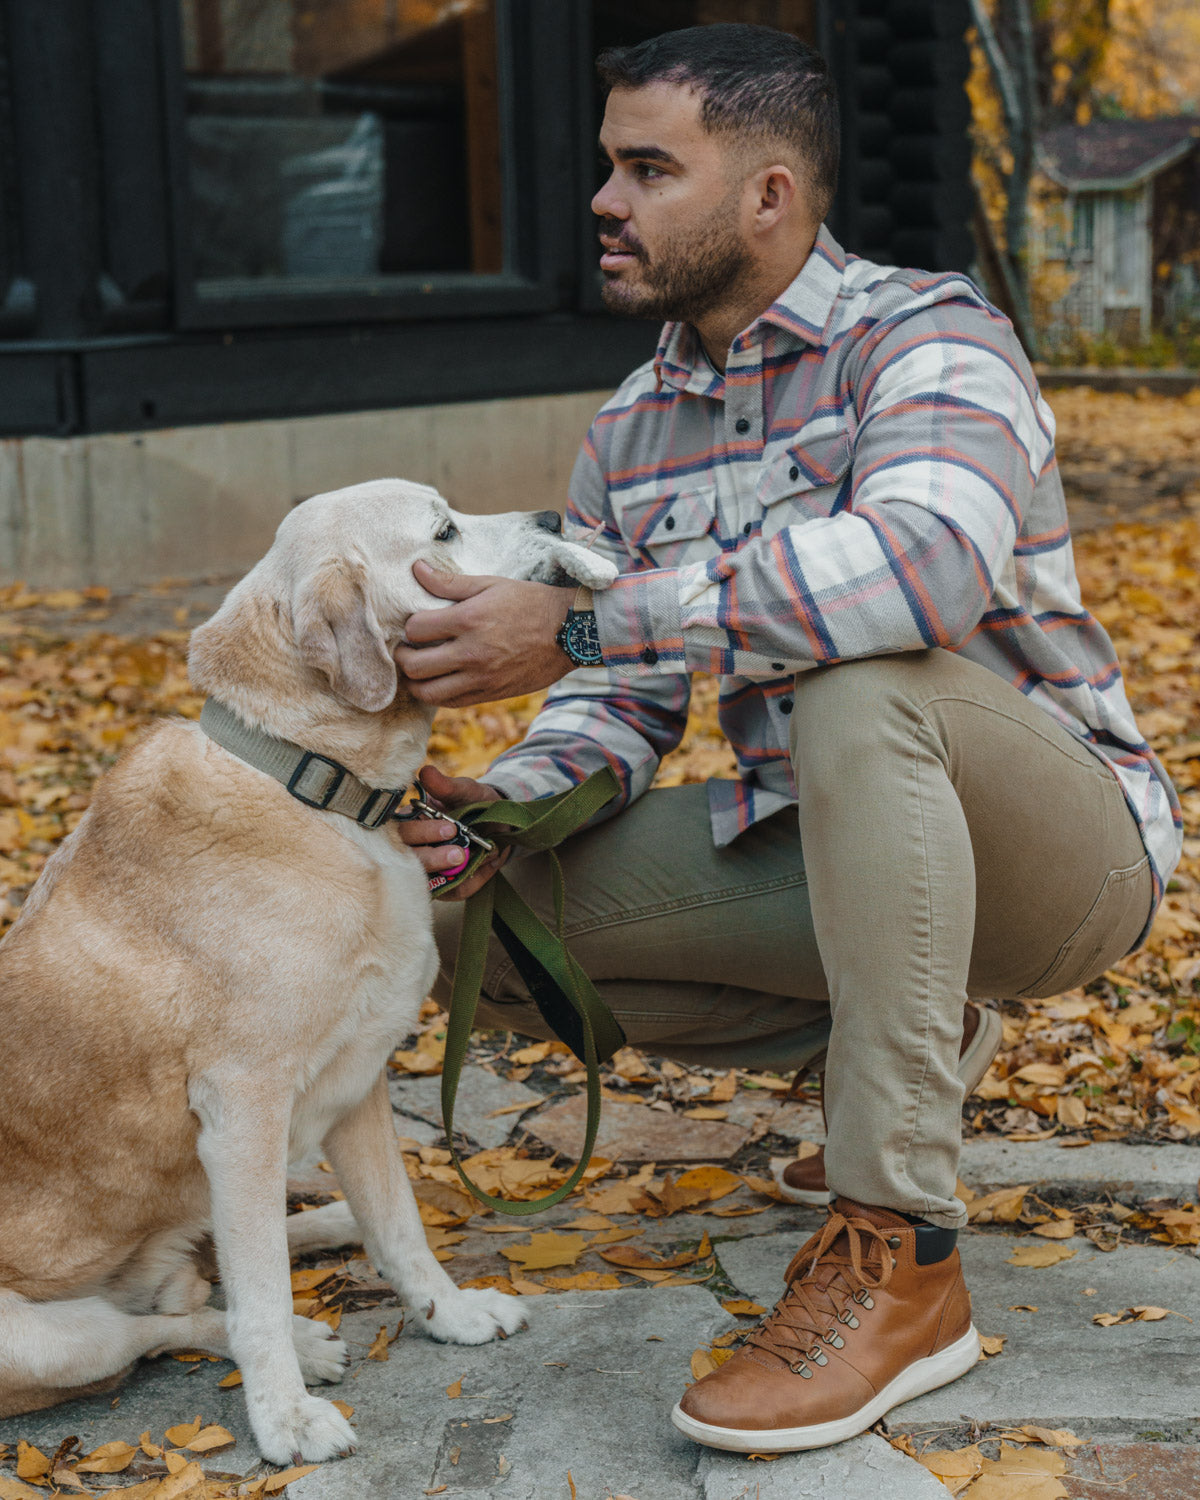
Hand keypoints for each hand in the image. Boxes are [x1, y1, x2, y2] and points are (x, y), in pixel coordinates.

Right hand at [391, 764, 510, 900]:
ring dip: (453, 874)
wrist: (499, 819)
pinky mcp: (445, 886)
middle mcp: (412, 849)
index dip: (422, 833)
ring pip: (428, 882)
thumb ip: (445, 786)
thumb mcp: (463, 790)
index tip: (449, 828)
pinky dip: (472, 880)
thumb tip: (426, 771)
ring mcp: (428, 870)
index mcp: (409, 823)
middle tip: (459, 853)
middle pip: (410, 861)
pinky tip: (489, 864)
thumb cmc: (473, 801)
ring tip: (476, 860)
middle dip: (433, 858)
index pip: (402, 833)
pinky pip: (454, 891)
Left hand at [395, 562, 575, 707]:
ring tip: (420, 669)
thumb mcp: (492, 584)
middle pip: (414, 666)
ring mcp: (481, 677)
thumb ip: (450, 582)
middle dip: (403, 657)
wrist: (570, 633)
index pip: (416, 629)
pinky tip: (441, 680)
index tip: (416, 624)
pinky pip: (451, 702)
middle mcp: (472, 652)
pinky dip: (438, 694)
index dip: (410, 626)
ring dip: (416, 681)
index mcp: (469, 620)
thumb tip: (417, 569)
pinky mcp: (491, 694)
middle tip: (408, 649)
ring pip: (427, 692)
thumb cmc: (531, 603)